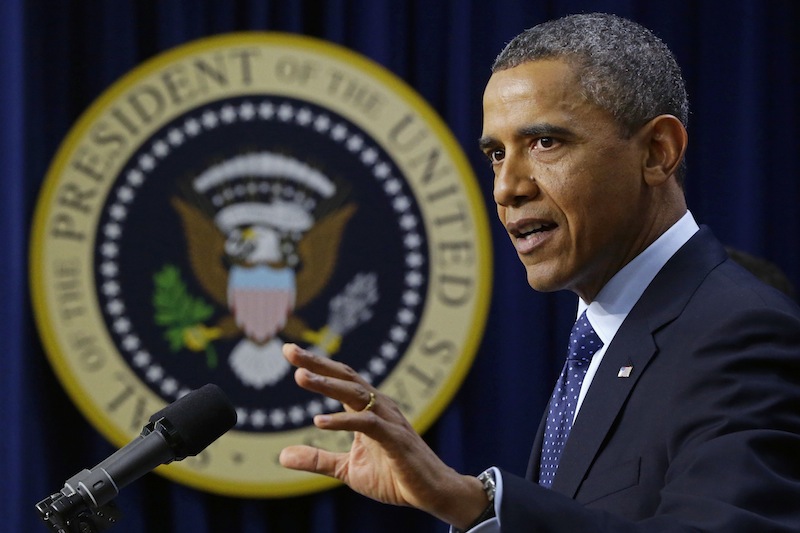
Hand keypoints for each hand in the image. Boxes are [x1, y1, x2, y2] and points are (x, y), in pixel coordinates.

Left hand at [279, 343, 487, 527]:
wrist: (432, 493)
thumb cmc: (395, 476)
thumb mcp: (348, 469)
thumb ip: (317, 460)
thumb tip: (282, 456)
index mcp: (368, 409)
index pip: (340, 379)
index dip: (316, 364)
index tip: (288, 350)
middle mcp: (379, 407)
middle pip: (345, 377)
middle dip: (317, 363)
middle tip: (290, 350)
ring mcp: (389, 421)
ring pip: (355, 394)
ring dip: (327, 385)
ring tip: (301, 377)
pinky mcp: (396, 439)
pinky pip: (368, 424)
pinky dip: (342, 421)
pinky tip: (319, 421)